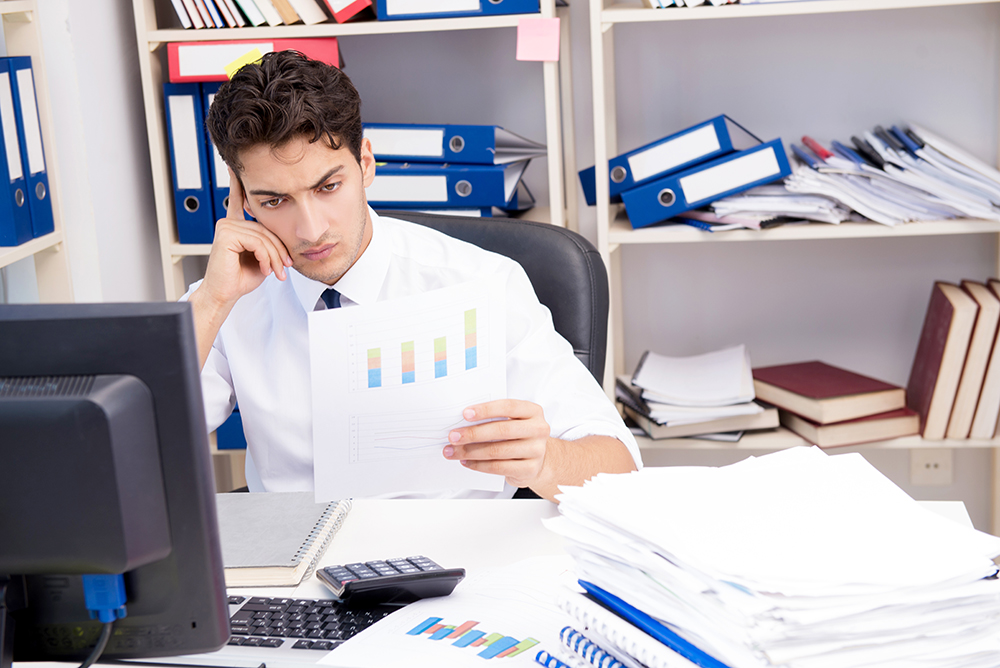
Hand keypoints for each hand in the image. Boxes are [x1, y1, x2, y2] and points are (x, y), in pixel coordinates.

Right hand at [198, 170, 292, 309]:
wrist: (225, 294)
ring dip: (274, 257)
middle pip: (265, 229)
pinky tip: (265, 269)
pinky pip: (257, 242)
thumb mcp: (261, 257)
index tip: (236, 168)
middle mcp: (228, 223)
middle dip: (279, 250)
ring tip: (276, 272)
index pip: (239, 201)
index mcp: (235, 226)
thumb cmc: (241, 278)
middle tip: (285, 267)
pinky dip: (266, 257)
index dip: (239, 184)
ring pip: (264, 237)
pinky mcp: (226, 235)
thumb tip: (282, 236)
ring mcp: (225, 227)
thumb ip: (268, 242)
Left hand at [442, 399, 551, 488]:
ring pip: (497, 451)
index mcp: (533, 411)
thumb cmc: (518, 436)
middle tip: (453, 436)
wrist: (537, 460)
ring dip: (471, 452)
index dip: (486, 410)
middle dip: (473, 433)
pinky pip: (499, 467)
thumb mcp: (512, 421)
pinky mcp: (530, 469)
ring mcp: (536, 450)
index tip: (465, 414)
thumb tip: (462, 422)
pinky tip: (466, 462)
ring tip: (454, 452)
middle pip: (502, 430)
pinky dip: (478, 465)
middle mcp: (538, 429)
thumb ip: (494, 418)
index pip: (508, 407)